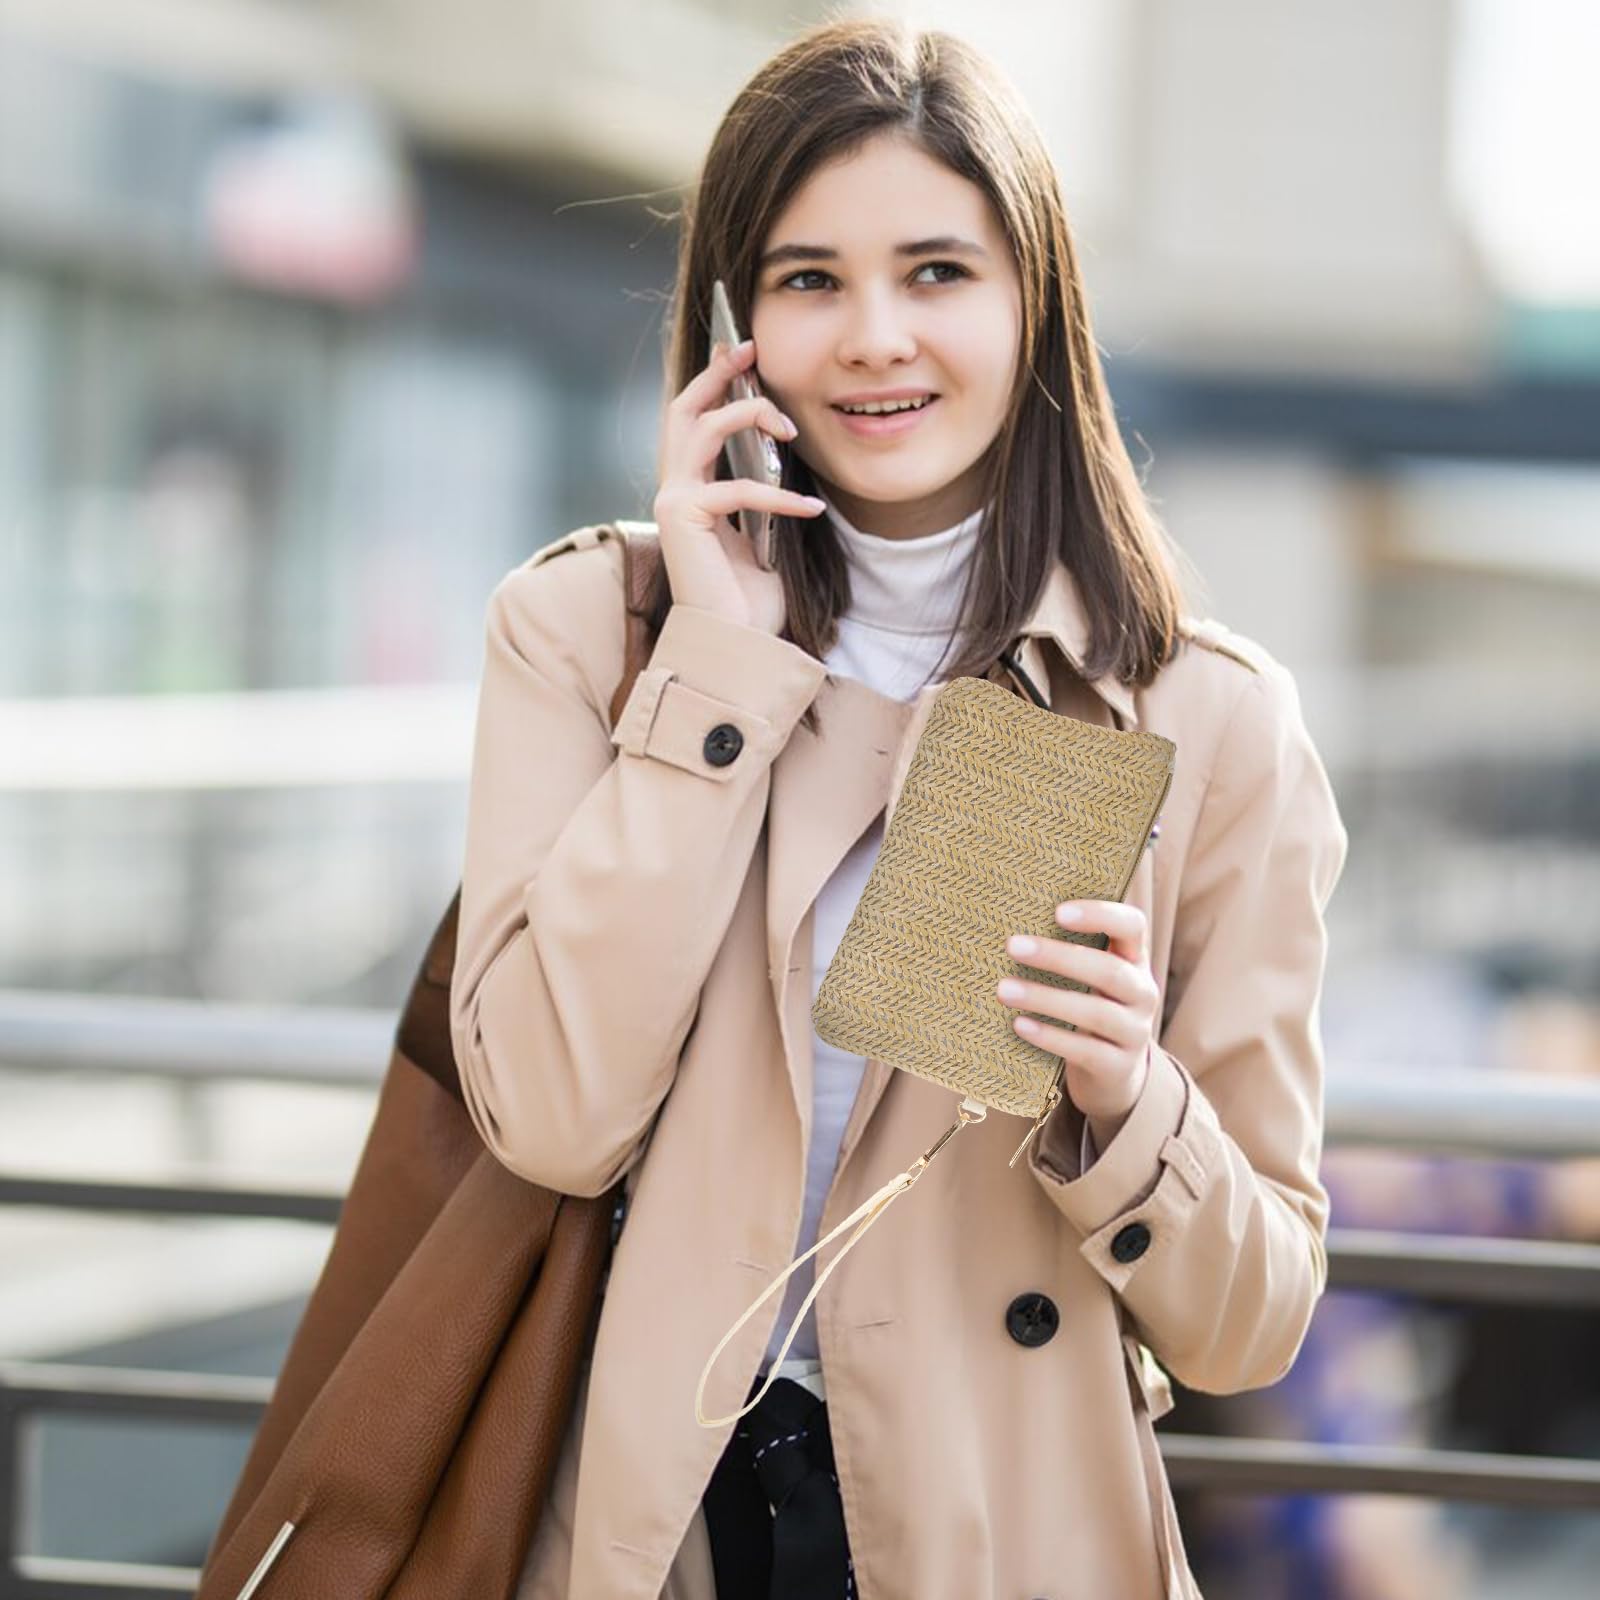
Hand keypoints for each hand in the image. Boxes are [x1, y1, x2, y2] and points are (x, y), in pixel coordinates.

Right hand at [653, 337, 827, 636]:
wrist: (737, 646)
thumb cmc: (750, 602)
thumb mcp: (765, 537)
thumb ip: (764, 497)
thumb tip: (786, 458)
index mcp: (690, 491)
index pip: (695, 423)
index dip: (716, 384)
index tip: (746, 356)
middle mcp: (673, 490)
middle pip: (684, 410)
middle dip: (717, 374)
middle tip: (750, 350)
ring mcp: (673, 502)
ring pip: (702, 430)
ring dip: (749, 417)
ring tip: (791, 431)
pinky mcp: (684, 518)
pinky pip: (737, 489)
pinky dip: (779, 497)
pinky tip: (813, 511)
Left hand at [995, 901, 1157, 1142]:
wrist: (1113, 1072)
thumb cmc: (1088, 1006)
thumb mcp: (1089, 976)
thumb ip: (1069, 949)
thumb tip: (1012, 924)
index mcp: (1134, 959)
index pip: (1132, 926)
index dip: (1101, 915)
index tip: (1058, 912)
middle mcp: (1142, 993)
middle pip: (1110, 971)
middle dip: (1059, 957)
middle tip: (1013, 946)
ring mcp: (1135, 1033)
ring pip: (1097, 1013)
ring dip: (1046, 998)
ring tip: (1004, 989)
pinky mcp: (1118, 1067)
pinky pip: (1086, 1051)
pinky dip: (1051, 1036)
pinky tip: (1019, 1024)